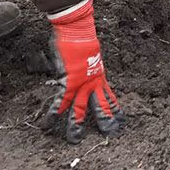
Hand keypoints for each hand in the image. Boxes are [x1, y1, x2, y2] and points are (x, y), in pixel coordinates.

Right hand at [45, 0, 123, 143]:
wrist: (78, 30)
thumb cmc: (82, 39)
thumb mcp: (91, 55)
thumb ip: (89, 66)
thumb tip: (85, 67)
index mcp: (99, 76)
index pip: (109, 96)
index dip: (115, 108)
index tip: (121, 119)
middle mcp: (93, 82)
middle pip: (100, 105)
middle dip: (104, 120)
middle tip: (110, 134)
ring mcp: (81, 83)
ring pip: (80, 108)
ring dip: (76, 124)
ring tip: (75, 139)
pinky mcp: (68, 81)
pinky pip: (60, 101)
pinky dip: (53, 113)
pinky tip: (48, 124)